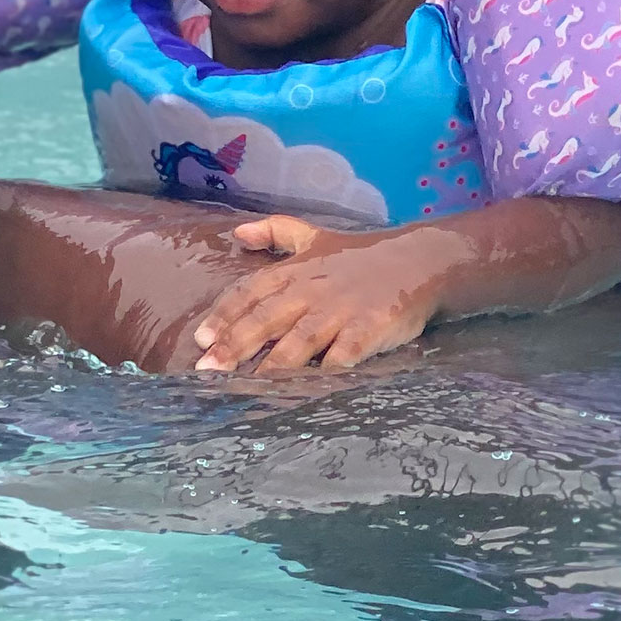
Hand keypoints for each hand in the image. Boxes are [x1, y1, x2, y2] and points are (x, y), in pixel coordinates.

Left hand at [192, 216, 441, 373]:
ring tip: (247, 385)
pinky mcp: (369, 328)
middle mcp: (312, 290)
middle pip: (266, 318)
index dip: (223, 315)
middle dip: (235, 345)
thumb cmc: (361, 256)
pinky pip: (345, 353)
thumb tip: (238, 233)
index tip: (201, 339)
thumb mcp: (315, 237)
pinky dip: (327, 370)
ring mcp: (341, 310)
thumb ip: (277, 233)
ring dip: (272, 364)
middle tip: (208, 370)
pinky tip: (309, 388)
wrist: (419, 261)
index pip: (249, 291)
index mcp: (295, 271)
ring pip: (300, 339)